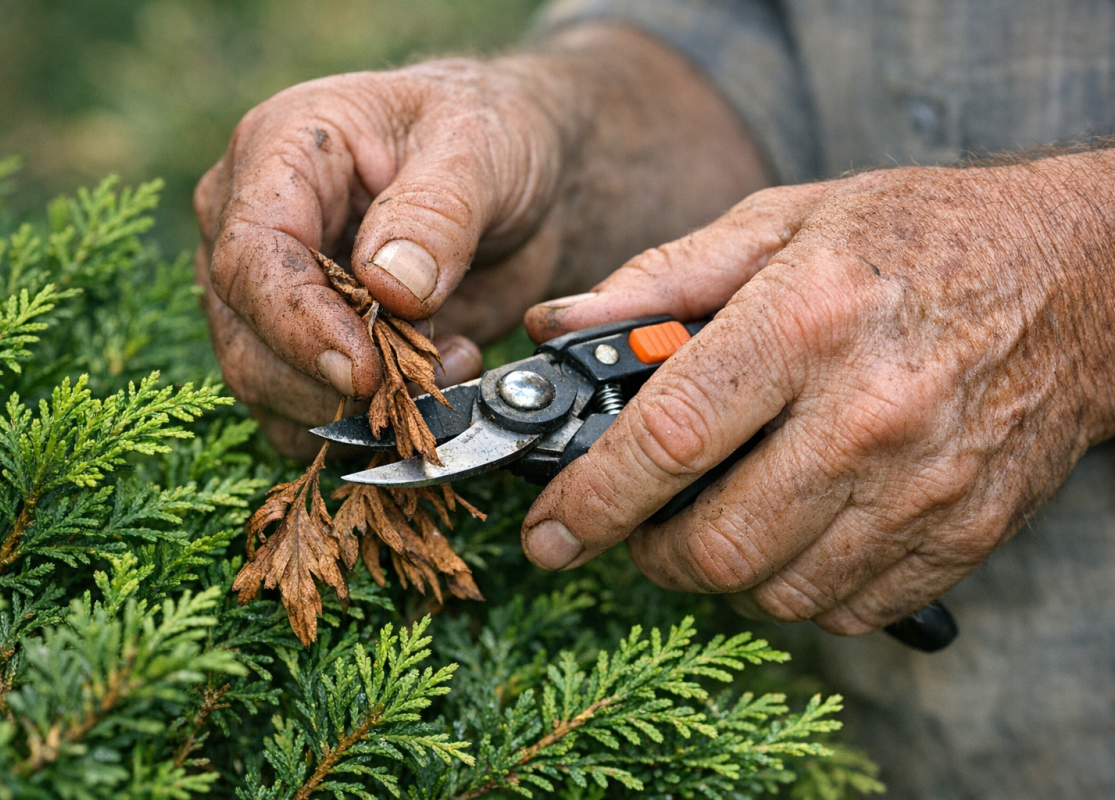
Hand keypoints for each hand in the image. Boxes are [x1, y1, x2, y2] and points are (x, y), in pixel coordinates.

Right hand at [194, 24, 768, 458]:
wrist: (516, 183)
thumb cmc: (489, 138)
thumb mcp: (478, 149)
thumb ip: (437, 213)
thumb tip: (390, 287)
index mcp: (278, 156)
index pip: (250, 257)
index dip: (299, 325)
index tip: (364, 372)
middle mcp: (252, 226)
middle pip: (246, 335)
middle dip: (333, 380)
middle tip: (431, 373)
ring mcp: (270, 293)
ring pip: (265, 385)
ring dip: (355, 407)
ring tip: (448, 365)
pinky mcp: (300, 346)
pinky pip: (301, 413)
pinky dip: (364, 424)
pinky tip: (431, 385)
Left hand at [522, 153, 1114, 633]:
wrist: (1079, 278)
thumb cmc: (917, 239)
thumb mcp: (780, 224)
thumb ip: (659, 280)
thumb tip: (558, 326)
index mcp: (807, 321)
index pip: (669, 439)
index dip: (590, 500)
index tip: (549, 534)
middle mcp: (869, 414)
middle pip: (717, 544)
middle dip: (650, 552)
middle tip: (640, 524)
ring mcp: (925, 486)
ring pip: (779, 593)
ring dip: (724, 573)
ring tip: (722, 517)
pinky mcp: (966, 533)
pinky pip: (851, 610)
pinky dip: (800, 589)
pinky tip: (796, 531)